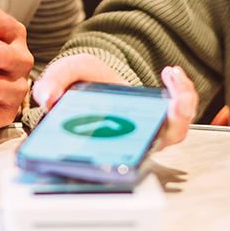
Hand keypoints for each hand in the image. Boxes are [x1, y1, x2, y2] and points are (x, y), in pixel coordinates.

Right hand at [33, 55, 199, 147]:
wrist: (94, 73)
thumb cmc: (81, 82)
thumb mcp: (66, 74)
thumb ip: (54, 82)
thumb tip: (46, 99)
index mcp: (105, 139)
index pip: (120, 157)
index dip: (133, 154)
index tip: (142, 139)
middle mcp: (129, 139)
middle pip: (157, 144)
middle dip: (173, 125)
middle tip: (175, 104)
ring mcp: (147, 128)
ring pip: (175, 129)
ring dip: (183, 105)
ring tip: (174, 79)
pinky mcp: (160, 114)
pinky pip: (180, 110)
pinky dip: (181, 90)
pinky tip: (171, 73)